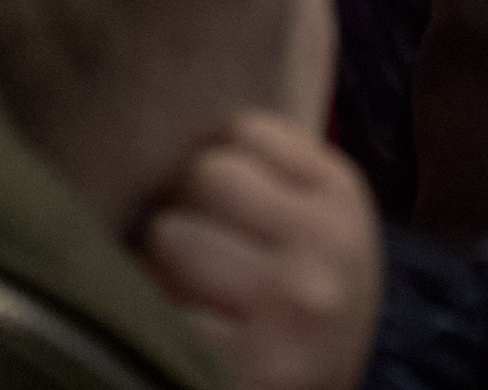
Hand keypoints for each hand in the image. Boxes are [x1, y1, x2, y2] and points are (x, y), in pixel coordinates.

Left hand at [139, 112, 383, 389]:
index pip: (244, 132)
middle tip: (192, 239)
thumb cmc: (301, 300)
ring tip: (180, 283)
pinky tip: (169, 324)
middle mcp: (324, 247)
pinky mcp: (245, 366)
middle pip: (207, 175)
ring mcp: (285, 308)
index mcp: (341, 197)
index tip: (215, 195)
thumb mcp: (314, 222)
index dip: (216, 158)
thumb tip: (176, 121)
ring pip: (173, 235)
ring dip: (158, 259)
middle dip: (186, 203)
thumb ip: (270, 170)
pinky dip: (145, 312)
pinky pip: (156, 308)